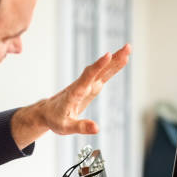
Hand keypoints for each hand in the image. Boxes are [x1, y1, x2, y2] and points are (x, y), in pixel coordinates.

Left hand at [11, 44, 130, 148]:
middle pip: (98, 69)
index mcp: (75, 93)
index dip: (98, 66)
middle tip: (127, 48)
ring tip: (128, 49)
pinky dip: (112, 67)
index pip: (88, 77)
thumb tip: (97, 128)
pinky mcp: (90, 86)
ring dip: (115, 59)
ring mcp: (87, 84)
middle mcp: (82, 85)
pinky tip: (121, 59)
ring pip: (102, 70)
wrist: (48, 111)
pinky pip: (103, 74)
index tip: (108, 55)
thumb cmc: (55, 119)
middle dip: (112, 59)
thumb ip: (81, 127)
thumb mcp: (65, 128)